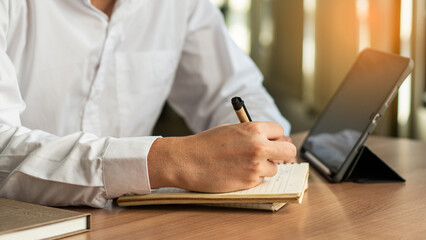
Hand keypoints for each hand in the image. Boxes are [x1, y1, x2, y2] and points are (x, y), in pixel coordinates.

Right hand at [147, 122, 296, 192]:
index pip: (280, 131)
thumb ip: (253, 134)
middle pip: (289, 151)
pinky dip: (252, 178)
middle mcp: (259, 147)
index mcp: (254, 129)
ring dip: (264, 168)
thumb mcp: (232, 130)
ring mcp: (255, 166)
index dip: (274, 137)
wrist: (187, 161)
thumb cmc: (206, 144)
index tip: (270, 142)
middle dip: (283, 153)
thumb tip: (275, 142)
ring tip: (243, 164)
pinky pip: (260, 180)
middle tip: (273, 156)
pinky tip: (236, 173)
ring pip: (274, 168)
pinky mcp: (249, 182)